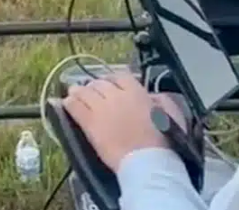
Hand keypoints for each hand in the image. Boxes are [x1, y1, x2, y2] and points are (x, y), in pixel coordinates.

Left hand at [63, 70, 188, 168]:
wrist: (148, 161)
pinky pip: (74, 107)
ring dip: (78, 92)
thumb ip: (161, 100)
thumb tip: (152, 96)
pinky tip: (66, 104)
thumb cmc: (163, 141)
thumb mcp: (171, 114)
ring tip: (73, 93)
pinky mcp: (90, 123)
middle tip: (92, 91)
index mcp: (136, 92)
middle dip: (95, 86)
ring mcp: (100, 108)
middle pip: (99, 83)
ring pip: (84, 92)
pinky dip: (69, 104)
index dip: (113, 80)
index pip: (120, 77)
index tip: (111, 85)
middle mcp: (116, 95)